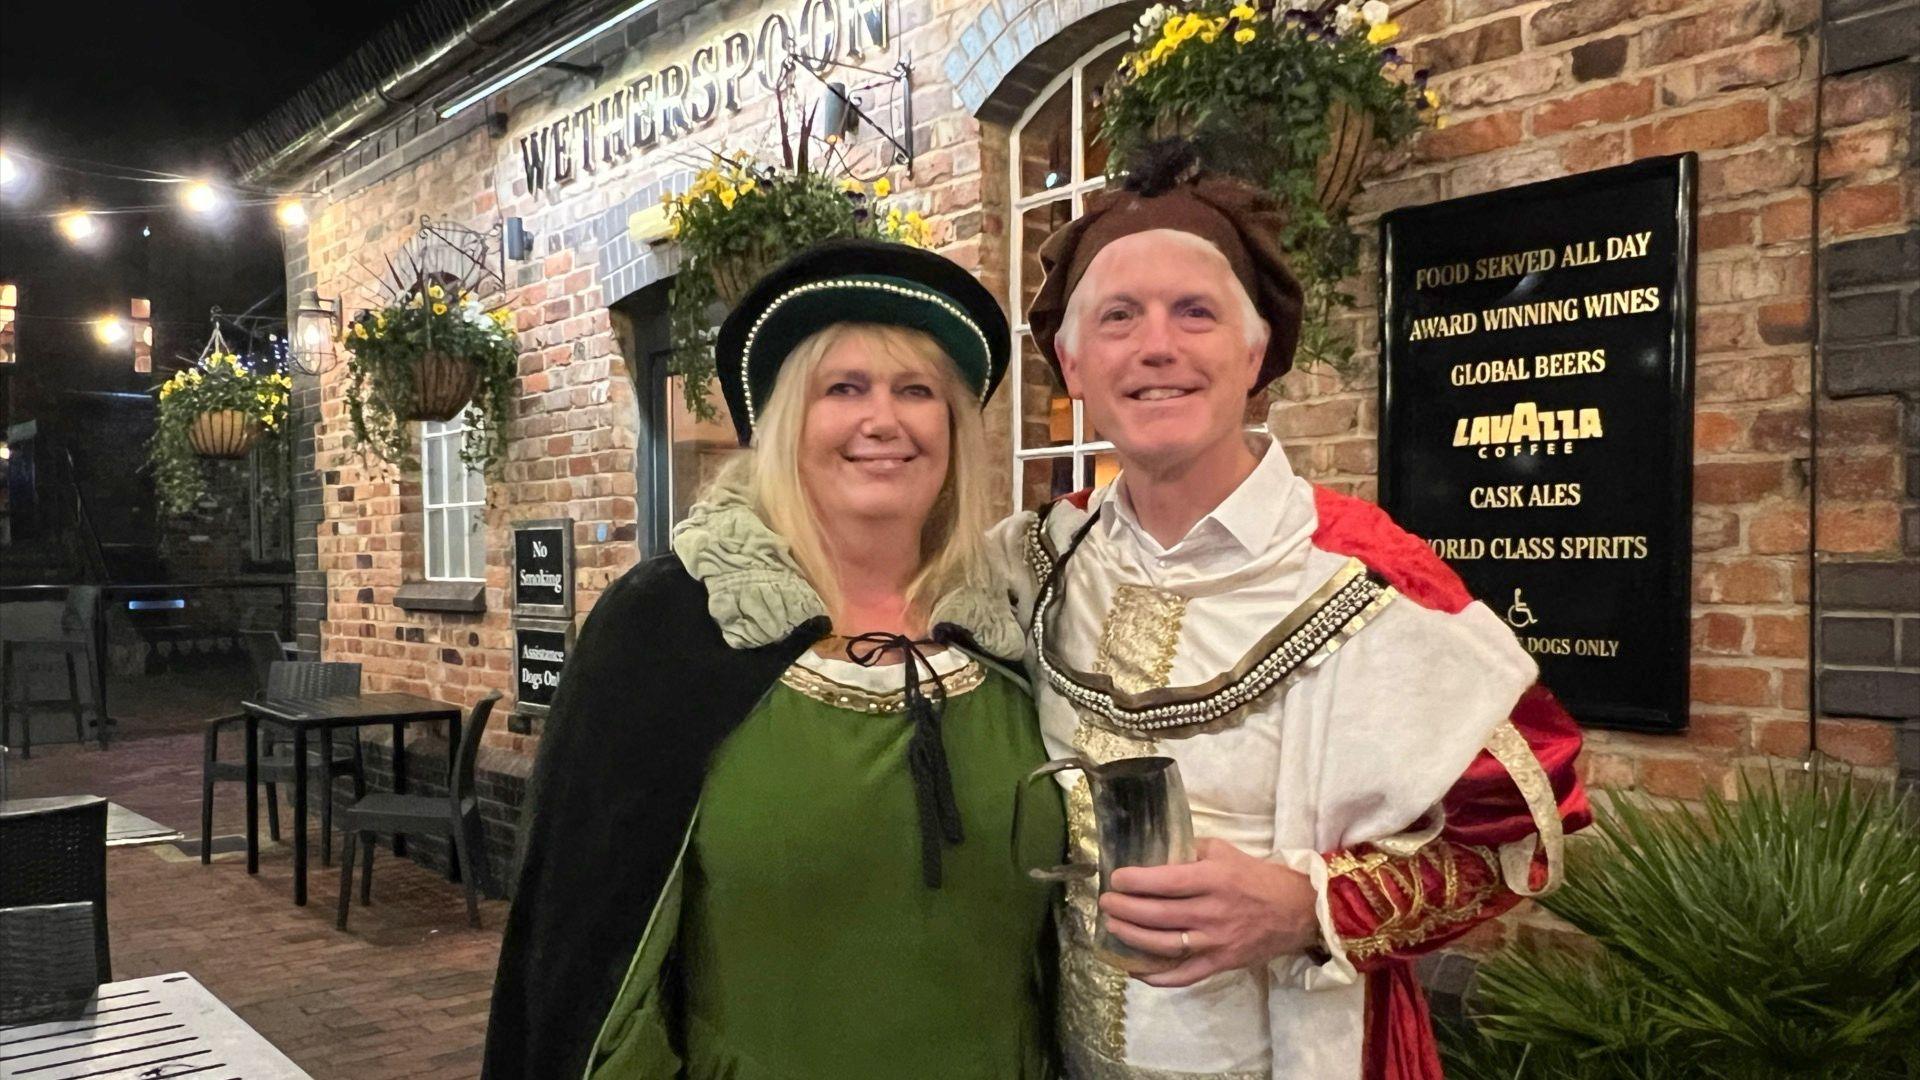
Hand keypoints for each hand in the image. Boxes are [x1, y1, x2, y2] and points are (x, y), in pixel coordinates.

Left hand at [1099, 838, 1320, 987]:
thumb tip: (1156, 854)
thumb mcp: (1225, 852)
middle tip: (1105, 903)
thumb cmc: (1258, 877)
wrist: (1299, 911)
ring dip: (1132, 937)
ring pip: (1164, 944)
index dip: (1135, 882)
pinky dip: (1157, 976)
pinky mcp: (1221, 963)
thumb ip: (1190, 851)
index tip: (1116, 878)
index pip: (1165, 882)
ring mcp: (1216, 942)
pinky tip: (1135, 970)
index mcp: (1214, 879)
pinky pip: (1184, 975)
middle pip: (1158, 914)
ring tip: (1112, 927)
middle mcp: (1212, 912)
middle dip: (1124, 908)